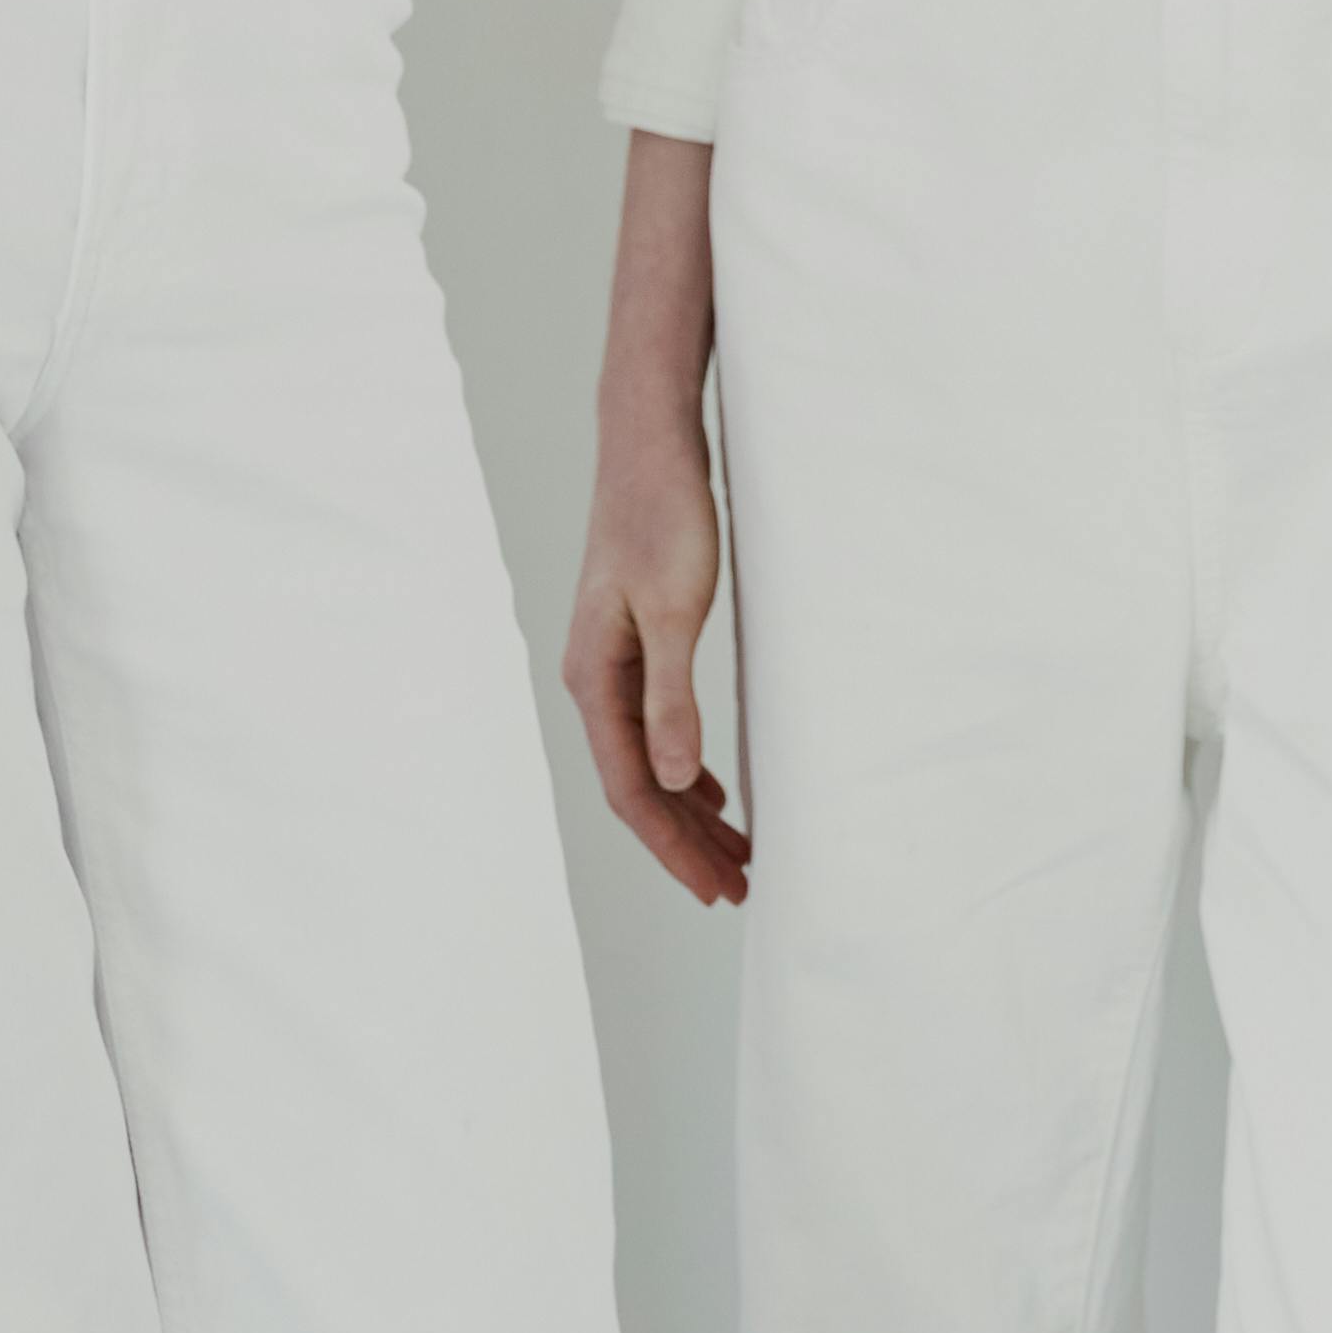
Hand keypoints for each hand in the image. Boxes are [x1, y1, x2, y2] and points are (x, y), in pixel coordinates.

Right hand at [565, 407, 746, 906]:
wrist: (648, 444)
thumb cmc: (662, 516)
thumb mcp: (675, 610)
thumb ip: (671, 697)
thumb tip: (676, 779)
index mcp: (595, 679)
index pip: (631, 790)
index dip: (673, 847)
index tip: (715, 888)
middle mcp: (594, 679)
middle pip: (638, 786)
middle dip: (685, 843)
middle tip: (737, 888)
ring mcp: (611, 662)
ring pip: (648, 760)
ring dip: (690, 811)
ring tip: (734, 853)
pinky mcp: (634, 642)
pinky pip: (654, 729)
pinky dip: (685, 768)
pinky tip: (714, 788)